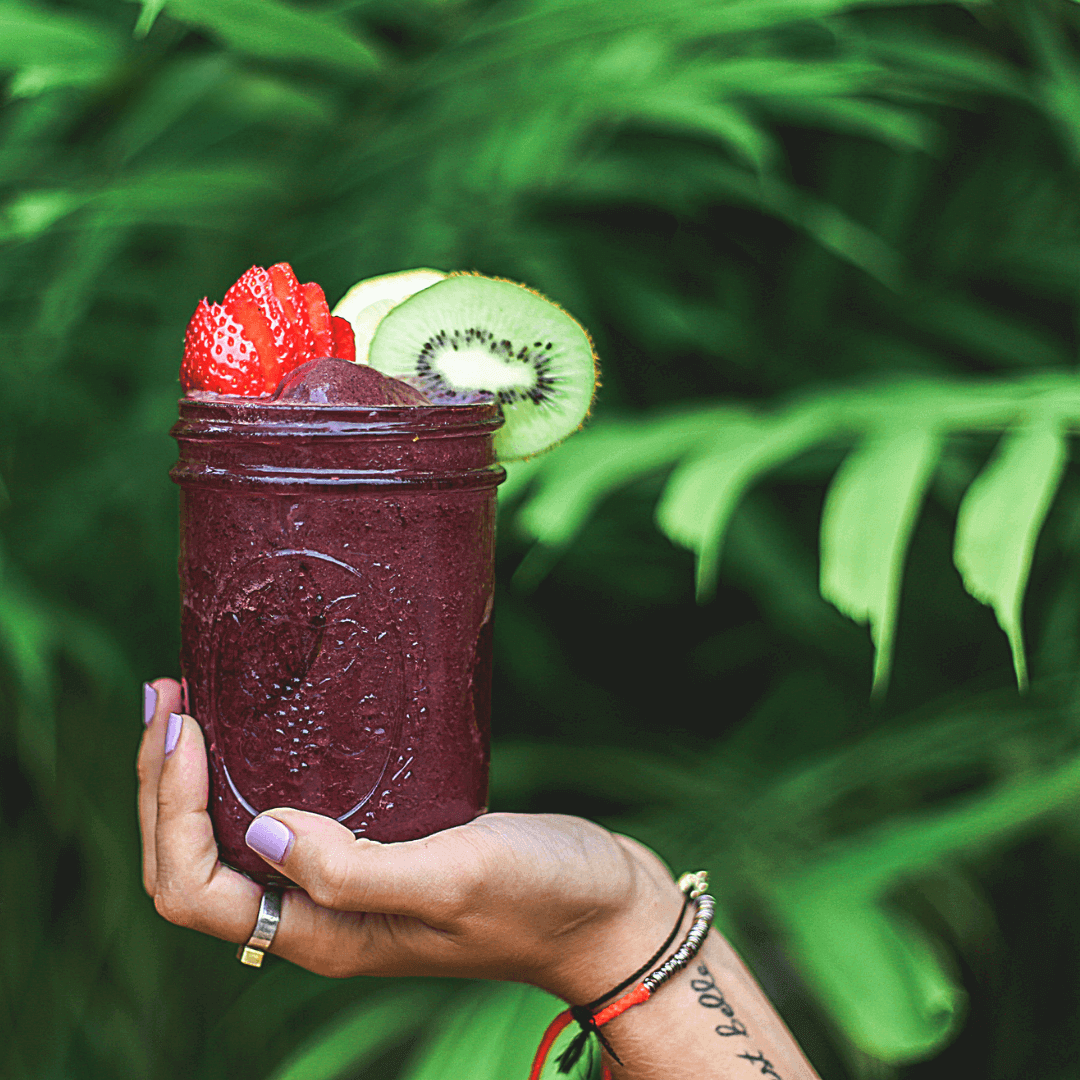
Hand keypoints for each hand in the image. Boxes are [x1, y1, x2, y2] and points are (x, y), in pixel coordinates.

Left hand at [137, 678, 681, 1000]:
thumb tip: (262, 830)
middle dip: (160, 784)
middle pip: (193, 862)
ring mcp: (341, 883)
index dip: (169, 811)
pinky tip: (259, 726)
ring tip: (187, 701)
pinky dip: (246, 771)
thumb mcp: (455, 877)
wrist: (603, 906)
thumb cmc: (540, 897)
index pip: (194, 889)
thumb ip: (356, 869)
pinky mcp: (372, 848)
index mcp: (323, 933)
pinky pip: (280, 816)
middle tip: (166, 693)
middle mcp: (318, 913)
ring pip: (228, 839)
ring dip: (191, 778)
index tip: (186, 728)